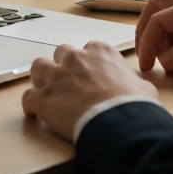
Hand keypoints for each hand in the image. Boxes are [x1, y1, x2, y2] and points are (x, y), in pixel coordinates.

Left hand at [22, 41, 157, 141]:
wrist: (119, 123)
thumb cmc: (134, 106)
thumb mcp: (144, 88)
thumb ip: (135, 83)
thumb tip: (138, 90)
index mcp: (100, 52)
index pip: (89, 49)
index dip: (88, 63)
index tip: (90, 74)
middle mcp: (75, 59)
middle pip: (62, 53)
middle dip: (63, 65)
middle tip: (68, 81)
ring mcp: (57, 77)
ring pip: (38, 67)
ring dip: (41, 78)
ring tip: (44, 89)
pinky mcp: (44, 98)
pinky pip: (28, 97)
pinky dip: (30, 105)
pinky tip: (33, 113)